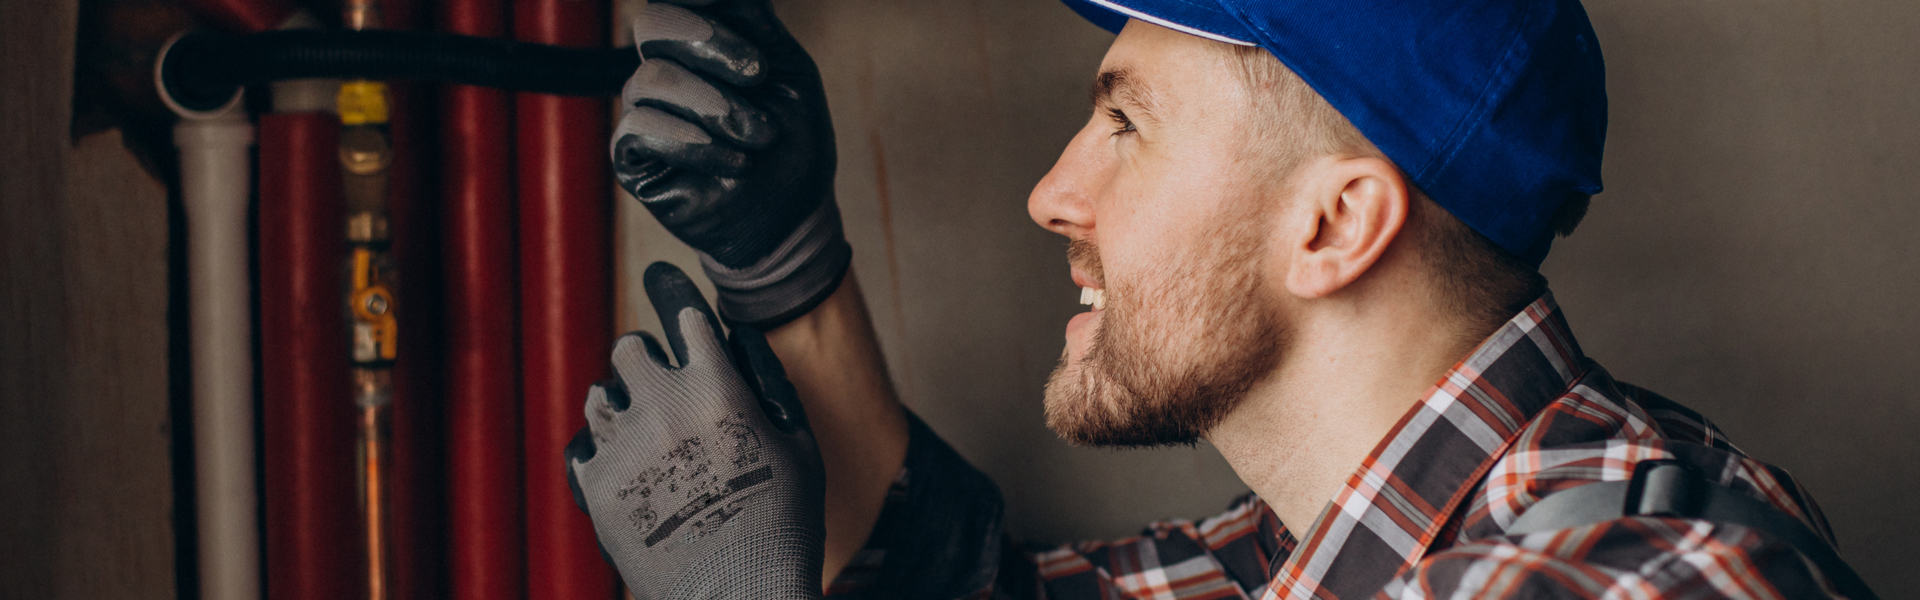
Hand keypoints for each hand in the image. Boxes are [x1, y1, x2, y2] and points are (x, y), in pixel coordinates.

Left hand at [566, 262, 824, 598]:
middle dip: (646, 360)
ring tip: (646, 435)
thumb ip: (768, 386)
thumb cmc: (783, 524)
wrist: (737, 595)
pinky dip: (602, 452)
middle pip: (629, 348)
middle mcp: (661, 401)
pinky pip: (584, 446)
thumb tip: (739, 343)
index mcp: (716, 383)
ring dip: (622, 405)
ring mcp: (623, 443)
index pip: (682, 310)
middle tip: (663, 384)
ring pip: (600, 395)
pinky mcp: (596, 485)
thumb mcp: (800, 447)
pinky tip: (627, 469)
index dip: (671, 287)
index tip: (662, 276)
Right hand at [613, 0, 848, 327]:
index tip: (747, 43)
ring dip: (716, 107)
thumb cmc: (792, 144)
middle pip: (653, 23)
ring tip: (758, 138)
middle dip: (709, 44)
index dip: (697, 2)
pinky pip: (640, 129)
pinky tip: (733, 163)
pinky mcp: (633, 156)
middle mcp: (668, 68)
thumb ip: (753, 21)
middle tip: (758, 75)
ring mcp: (646, 111)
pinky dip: (693, 143)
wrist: (790, 218)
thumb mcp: (789, 73)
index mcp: (703, 41)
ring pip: (652, 79)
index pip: (681, 0)